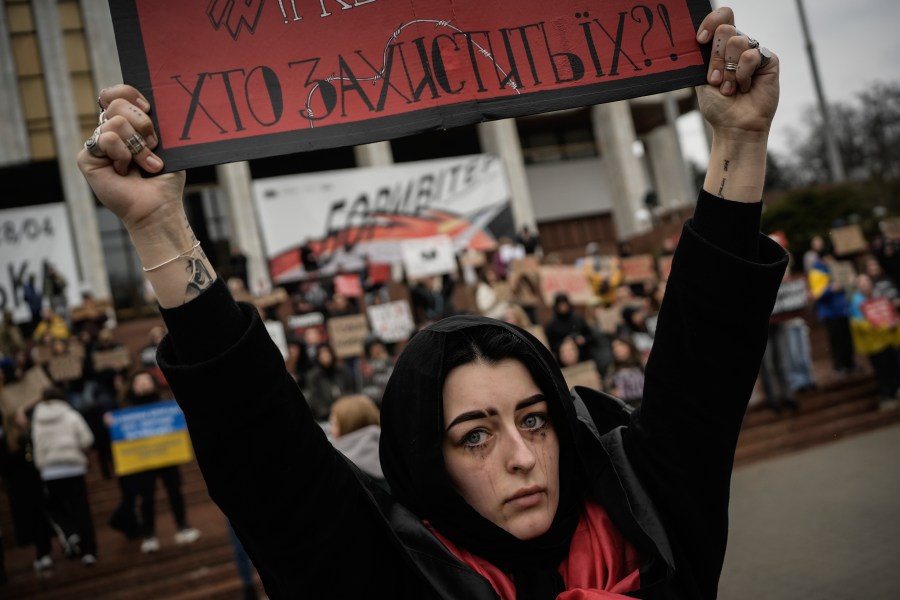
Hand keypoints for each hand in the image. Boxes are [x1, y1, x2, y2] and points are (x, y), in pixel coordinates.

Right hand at [76, 85, 214, 306]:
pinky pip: (106, 138)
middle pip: (116, 103)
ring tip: (145, 165)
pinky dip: (123, 154)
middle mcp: (108, 132)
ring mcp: (96, 145)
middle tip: (153, 146)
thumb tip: (151, 100)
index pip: (115, 94)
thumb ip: (153, 121)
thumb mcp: (166, 145)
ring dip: (138, 146)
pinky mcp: (87, 158)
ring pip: (114, 121)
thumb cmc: (164, 178)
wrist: (159, 206)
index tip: (149, 108)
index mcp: (125, 126)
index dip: (128, 93)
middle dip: (142, 124)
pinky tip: (125, 171)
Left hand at [695, 7, 779, 139]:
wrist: (734, 126)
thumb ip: (702, 58)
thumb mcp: (701, 80)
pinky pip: (752, 54)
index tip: (701, 40)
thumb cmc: (718, 106)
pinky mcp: (768, 60)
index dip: (711, 22)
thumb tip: (698, 38)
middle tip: (716, 80)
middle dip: (716, 58)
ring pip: (738, 41)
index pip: (720, 19)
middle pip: (726, 30)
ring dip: (729, 70)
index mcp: (720, 48)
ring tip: (730, 88)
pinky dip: (743, 73)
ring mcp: (753, 52)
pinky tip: (745, 87)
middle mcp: (737, 47)